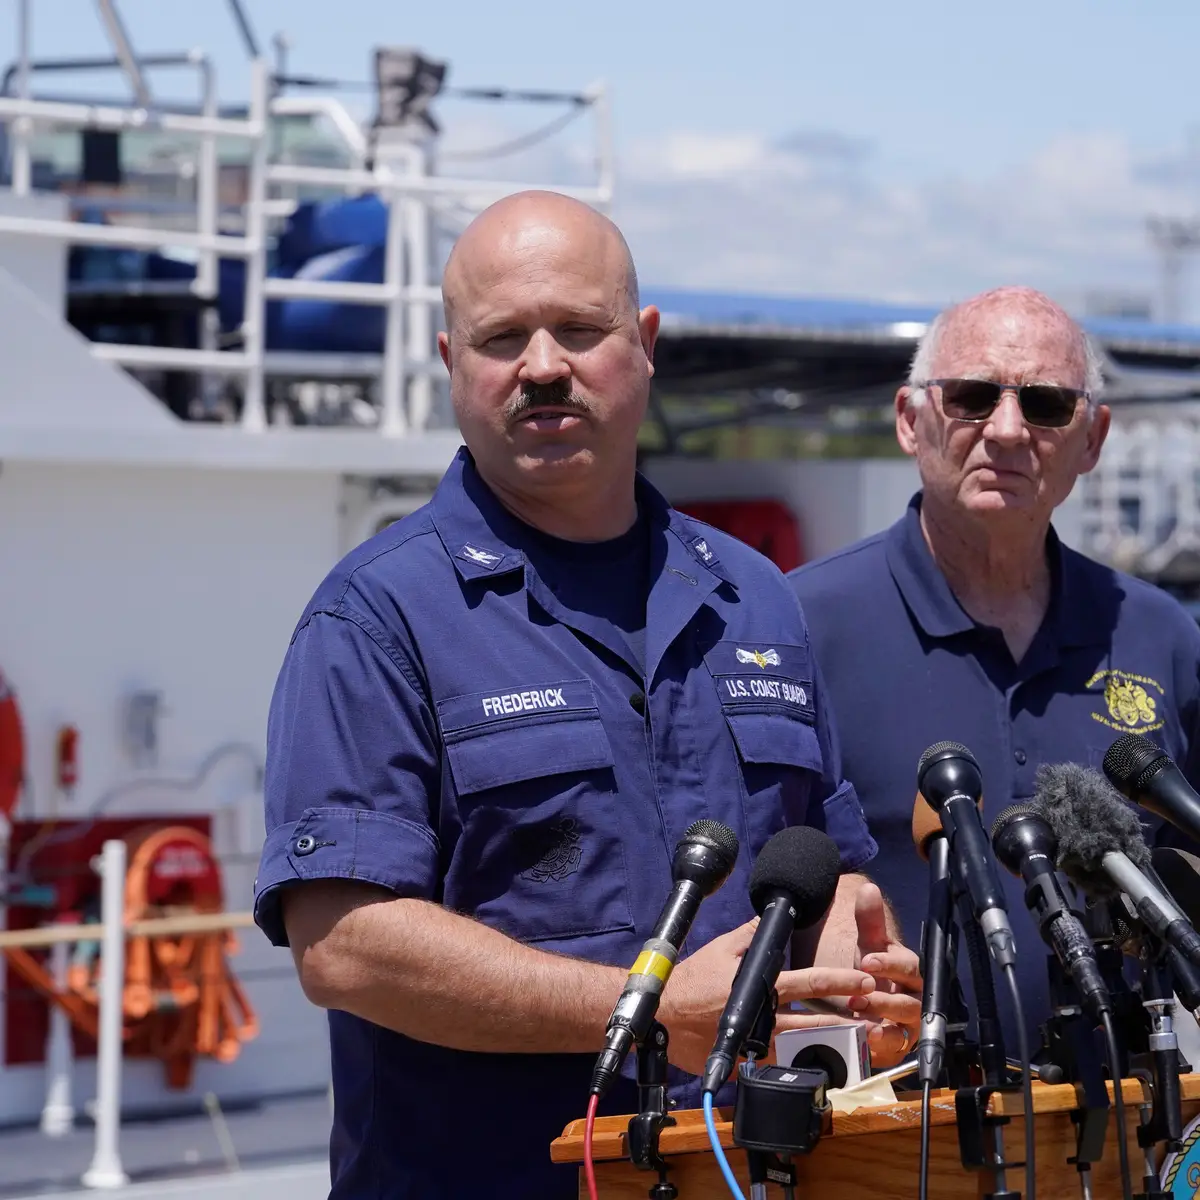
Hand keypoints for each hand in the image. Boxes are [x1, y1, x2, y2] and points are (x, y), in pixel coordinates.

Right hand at [659, 919, 875, 1076]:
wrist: (663, 1014)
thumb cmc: (693, 979)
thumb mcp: (723, 949)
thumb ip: (752, 933)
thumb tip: (772, 913)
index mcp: (762, 986)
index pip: (810, 982)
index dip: (841, 980)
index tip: (866, 980)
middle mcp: (764, 1017)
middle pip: (816, 1020)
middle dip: (849, 1019)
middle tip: (875, 1017)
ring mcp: (756, 1045)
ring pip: (801, 1048)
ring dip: (832, 1046)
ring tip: (859, 1044)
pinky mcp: (745, 1066)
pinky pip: (777, 1069)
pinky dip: (799, 1067)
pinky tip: (821, 1068)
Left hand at [845, 880, 922, 1066]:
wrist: (868, 1003)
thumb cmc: (872, 972)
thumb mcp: (868, 946)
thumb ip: (869, 921)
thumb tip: (868, 888)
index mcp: (909, 970)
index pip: (908, 966)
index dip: (890, 964)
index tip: (867, 961)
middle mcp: (915, 996)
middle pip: (911, 998)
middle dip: (886, 996)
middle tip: (860, 994)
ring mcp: (909, 1022)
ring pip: (907, 1022)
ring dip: (884, 1017)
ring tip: (860, 1013)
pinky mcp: (900, 1043)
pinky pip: (899, 1045)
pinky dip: (884, 1041)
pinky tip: (868, 1036)